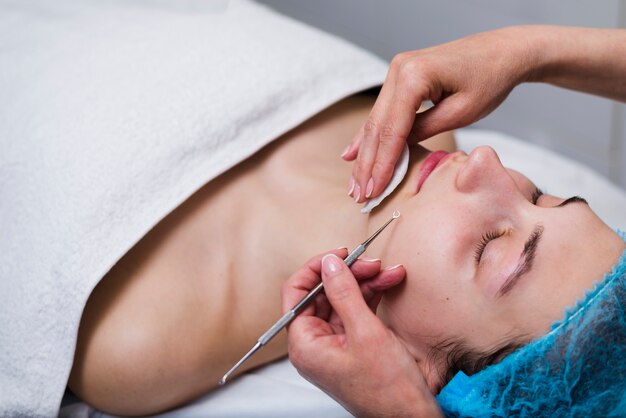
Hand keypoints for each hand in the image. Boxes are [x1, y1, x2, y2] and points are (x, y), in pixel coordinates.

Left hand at [282, 250, 441, 417]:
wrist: (412, 417)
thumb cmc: (387, 390)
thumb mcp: (365, 332)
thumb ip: (344, 293)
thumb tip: (330, 263)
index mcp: (305, 344)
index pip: (297, 293)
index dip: (316, 269)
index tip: (340, 254)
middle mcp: (315, 343)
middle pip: (323, 293)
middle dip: (349, 274)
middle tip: (371, 262)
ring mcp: (334, 344)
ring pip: (343, 299)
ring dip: (365, 282)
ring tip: (388, 271)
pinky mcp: (352, 344)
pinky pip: (356, 310)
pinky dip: (372, 296)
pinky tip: (388, 284)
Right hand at [344, 26, 534, 201]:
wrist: (503, 51)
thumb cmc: (490, 79)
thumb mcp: (461, 112)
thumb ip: (424, 130)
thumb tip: (396, 152)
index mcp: (415, 75)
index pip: (392, 130)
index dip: (382, 164)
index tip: (374, 191)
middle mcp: (399, 69)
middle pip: (378, 127)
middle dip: (367, 165)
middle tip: (359, 195)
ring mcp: (397, 71)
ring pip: (376, 121)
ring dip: (364, 155)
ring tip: (355, 184)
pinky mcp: (400, 77)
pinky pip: (382, 112)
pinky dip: (370, 136)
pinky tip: (351, 154)